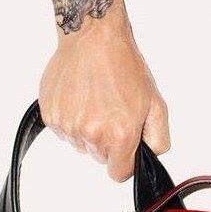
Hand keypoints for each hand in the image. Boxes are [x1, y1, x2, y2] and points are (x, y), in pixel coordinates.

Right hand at [39, 0, 168, 181]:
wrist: (94, 38)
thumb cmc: (124, 67)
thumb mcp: (156, 104)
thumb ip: (159, 139)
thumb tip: (150, 157)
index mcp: (119, 136)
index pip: (118, 174)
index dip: (124, 162)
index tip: (125, 147)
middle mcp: (92, 134)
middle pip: (100, 158)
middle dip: (108, 143)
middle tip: (112, 113)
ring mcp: (69, 125)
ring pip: (81, 145)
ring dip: (88, 131)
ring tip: (96, 102)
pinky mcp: (52, 116)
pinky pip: (64, 132)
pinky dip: (72, 120)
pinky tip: (81, 99)